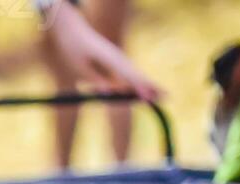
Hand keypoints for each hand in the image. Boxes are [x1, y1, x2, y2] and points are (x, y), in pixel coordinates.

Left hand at [46, 1, 160, 100]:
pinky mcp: (115, 60)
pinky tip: (144, 90)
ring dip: (147, 85)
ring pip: (134, 74)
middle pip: (137, 75)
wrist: (72, 30)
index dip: (139, 87)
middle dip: (152, 86)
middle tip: (167, 97)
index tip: (148, 97)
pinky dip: (137, 82)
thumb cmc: (73, 48)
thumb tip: (109, 94)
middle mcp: (118, 57)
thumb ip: (95, 80)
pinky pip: (128, 74)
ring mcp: (118, 58)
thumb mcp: (80, 67)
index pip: (128, 75)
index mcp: (110, 57)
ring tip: (160, 96)